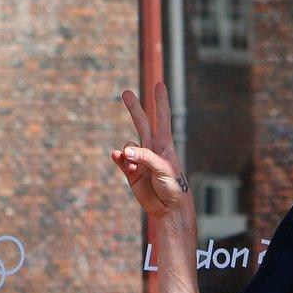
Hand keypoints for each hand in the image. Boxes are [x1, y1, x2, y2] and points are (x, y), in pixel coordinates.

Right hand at [111, 84, 189, 216]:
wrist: (169, 209)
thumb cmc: (174, 187)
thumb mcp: (163, 169)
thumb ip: (144, 157)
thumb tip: (123, 150)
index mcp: (165, 145)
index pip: (162, 118)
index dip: (160, 101)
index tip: (159, 84)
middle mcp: (152, 149)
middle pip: (141, 123)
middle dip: (134, 108)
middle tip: (125, 92)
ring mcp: (140, 160)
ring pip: (127, 145)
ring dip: (127, 153)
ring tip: (133, 167)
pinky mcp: (131, 172)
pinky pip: (120, 160)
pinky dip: (118, 159)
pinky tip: (119, 159)